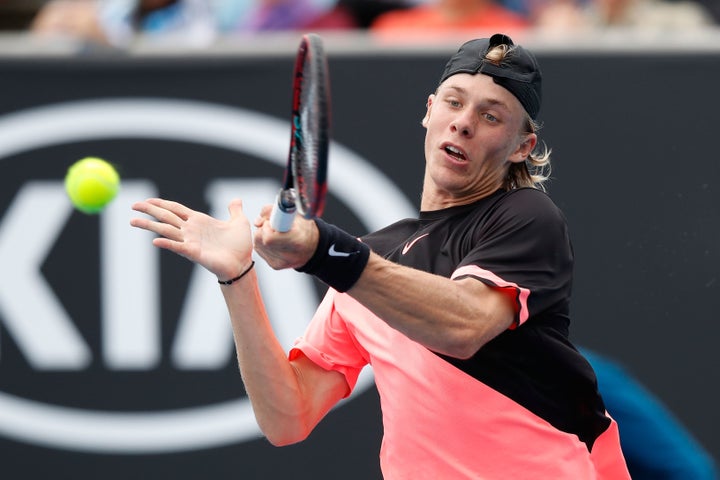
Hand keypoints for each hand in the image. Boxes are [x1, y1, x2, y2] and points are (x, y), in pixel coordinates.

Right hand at [130, 198, 252, 280]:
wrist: (242, 264)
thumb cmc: (240, 246)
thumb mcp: (239, 222)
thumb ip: (235, 210)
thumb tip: (236, 200)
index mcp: (199, 220)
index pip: (176, 209)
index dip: (162, 203)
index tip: (148, 200)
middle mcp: (191, 230)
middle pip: (166, 217)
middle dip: (149, 210)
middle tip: (133, 206)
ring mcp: (190, 241)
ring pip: (165, 230)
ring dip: (149, 225)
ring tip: (133, 221)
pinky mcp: (193, 252)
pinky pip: (176, 246)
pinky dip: (166, 243)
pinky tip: (155, 240)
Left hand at [253, 205, 318, 269]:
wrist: (313, 247)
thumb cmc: (305, 229)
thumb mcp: (295, 214)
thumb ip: (275, 211)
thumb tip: (258, 220)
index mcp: (297, 240)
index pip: (268, 237)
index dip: (267, 226)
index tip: (273, 222)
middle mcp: (289, 255)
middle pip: (260, 240)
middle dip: (262, 229)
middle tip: (273, 226)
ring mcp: (281, 262)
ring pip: (257, 244)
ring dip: (262, 236)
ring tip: (275, 233)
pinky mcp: (275, 265)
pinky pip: (259, 250)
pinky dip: (262, 243)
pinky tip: (273, 241)